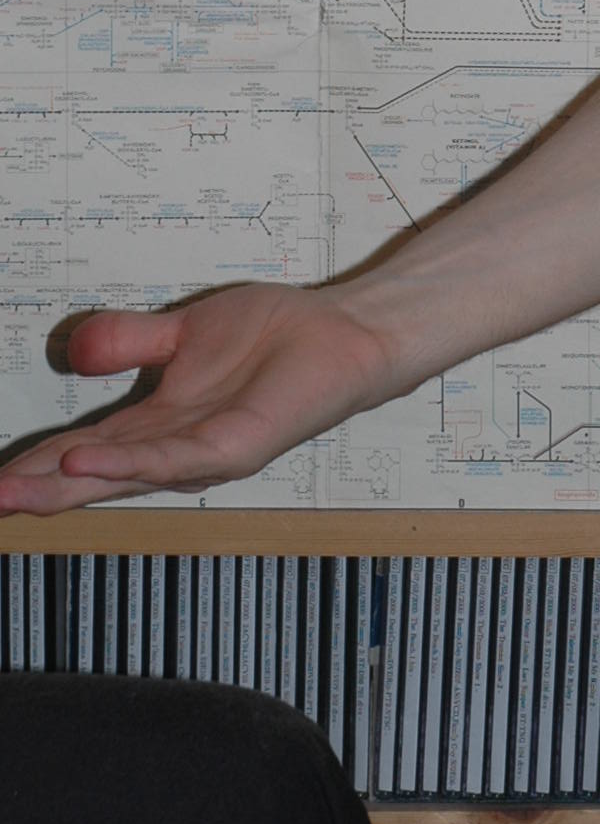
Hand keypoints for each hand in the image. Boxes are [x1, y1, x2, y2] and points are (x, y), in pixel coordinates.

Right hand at [0, 287, 397, 515]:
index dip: (35, 466)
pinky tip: (87, 465)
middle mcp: (173, 448)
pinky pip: (175, 457)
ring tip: (15, 492)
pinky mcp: (236, 444)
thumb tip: (77, 347)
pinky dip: (129, 463)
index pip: (81, 452)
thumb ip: (130, 339)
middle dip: (35, 491)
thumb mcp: (184, 331)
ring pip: (123, 475)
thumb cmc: (274, 336)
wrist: (342, 332)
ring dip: (67, 486)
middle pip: (91, 476)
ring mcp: (204, 452)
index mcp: (155, 424)